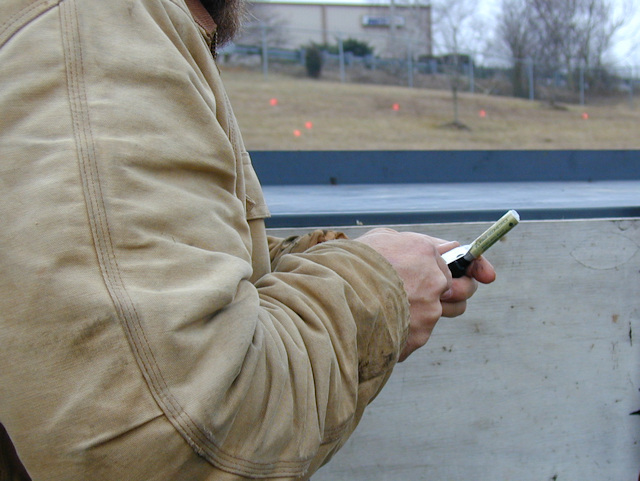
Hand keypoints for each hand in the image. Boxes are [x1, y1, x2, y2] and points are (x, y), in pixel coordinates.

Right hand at [355, 228, 494, 361]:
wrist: (335, 296)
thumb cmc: (351, 263)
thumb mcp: (382, 239)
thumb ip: (415, 244)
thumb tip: (446, 248)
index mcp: (427, 253)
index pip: (454, 264)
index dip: (454, 270)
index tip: (469, 276)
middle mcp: (435, 282)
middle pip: (459, 293)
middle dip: (448, 295)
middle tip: (425, 296)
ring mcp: (429, 313)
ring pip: (435, 316)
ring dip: (421, 315)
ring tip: (391, 311)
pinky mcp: (417, 338)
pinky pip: (415, 336)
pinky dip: (401, 333)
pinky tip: (380, 325)